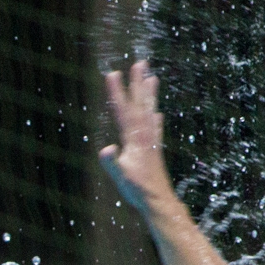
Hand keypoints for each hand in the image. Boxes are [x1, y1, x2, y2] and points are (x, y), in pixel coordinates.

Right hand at [99, 60, 173, 213]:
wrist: (158, 201)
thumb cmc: (137, 190)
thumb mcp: (120, 177)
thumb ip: (113, 162)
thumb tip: (106, 149)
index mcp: (134, 139)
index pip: (123, 110)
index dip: (117, 92)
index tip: (112, 73)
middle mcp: (144, 136)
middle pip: (140, 104)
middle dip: (138, 83)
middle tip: (140, 63)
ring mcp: (151, 141)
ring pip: (149, 111)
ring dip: (149, 94)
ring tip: (152, 77)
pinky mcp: (154, 150)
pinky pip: (154, 127)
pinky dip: (155, 117)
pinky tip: (157, 112)